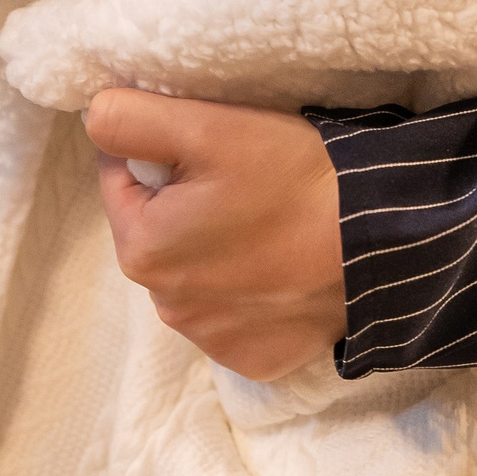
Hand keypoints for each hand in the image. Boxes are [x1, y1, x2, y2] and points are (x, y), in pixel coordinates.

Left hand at [84, 88, 347, 381]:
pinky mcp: (256, 359)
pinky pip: (236, 315)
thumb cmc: (292, 178)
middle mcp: (168, 308)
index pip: (123, 180)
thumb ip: (130, 118)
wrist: (383, 242)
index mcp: (141, 251)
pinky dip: (253, 290)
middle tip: (244, 177)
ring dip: (218, 247)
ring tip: (271, 220)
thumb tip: (93, 116)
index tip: (210, 144)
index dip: (161, 151)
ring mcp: (213, 341)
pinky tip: (285, 265)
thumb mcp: (207, 126)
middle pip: (159, 230)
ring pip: (196, 274)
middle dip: (186, 202)